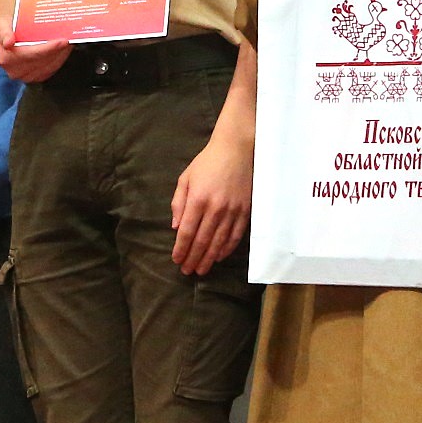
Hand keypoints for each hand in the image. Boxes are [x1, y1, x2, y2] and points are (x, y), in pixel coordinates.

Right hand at [0, 3, 69, 83]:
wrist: (7, 33)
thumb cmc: (6, 27)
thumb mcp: (1, 24)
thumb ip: (3, 32)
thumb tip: (8, 42)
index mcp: (5, 58)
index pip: (31, 55)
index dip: (48, 49)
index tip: (62, 41)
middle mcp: (14, 70)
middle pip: (42, 62)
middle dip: (58, 50)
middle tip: (70, 38)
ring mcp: (24, 76)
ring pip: (49, 67)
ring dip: (61, 55)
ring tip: (69, 42)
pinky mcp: (34, 77)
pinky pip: (51, 70)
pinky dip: (59, 60)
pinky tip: (63, 50)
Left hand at [171, 123, 253, 275]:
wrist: (236, 150)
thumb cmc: (207, 162)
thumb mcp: (186, 179)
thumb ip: (179, 203)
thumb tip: (175, 228)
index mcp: (198, 199)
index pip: (187, 232)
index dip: (181, 249)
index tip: (177, 260)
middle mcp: (215, 208)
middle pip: (203, 240)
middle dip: (193, 258)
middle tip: (187, 271)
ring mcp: (232, 211)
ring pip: (219, 242)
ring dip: (209, 258)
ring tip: (201, 269)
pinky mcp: (246, 211)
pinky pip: (236, 235)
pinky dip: (227, 248)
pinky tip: (220, 257)